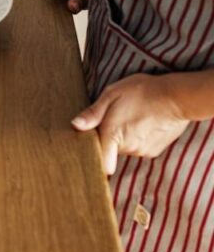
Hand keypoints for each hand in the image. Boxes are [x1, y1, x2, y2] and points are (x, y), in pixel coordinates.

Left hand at [73, 73, 189, 174]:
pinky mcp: (154, 151)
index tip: (87, 151)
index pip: (99, 160)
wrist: (176, 97)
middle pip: (109, 148)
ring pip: (124, 147)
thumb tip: (75, 125)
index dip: (92, 156)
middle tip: (113, 117)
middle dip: (107, 136)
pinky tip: (143, 123)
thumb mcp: (112, 94)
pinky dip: (137, 138)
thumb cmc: (141, 92)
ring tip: (131, 118)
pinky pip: (138, 147)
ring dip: (123, 137)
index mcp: (112, 135)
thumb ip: (93, 113)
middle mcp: (127, 148)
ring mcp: (142, 151)